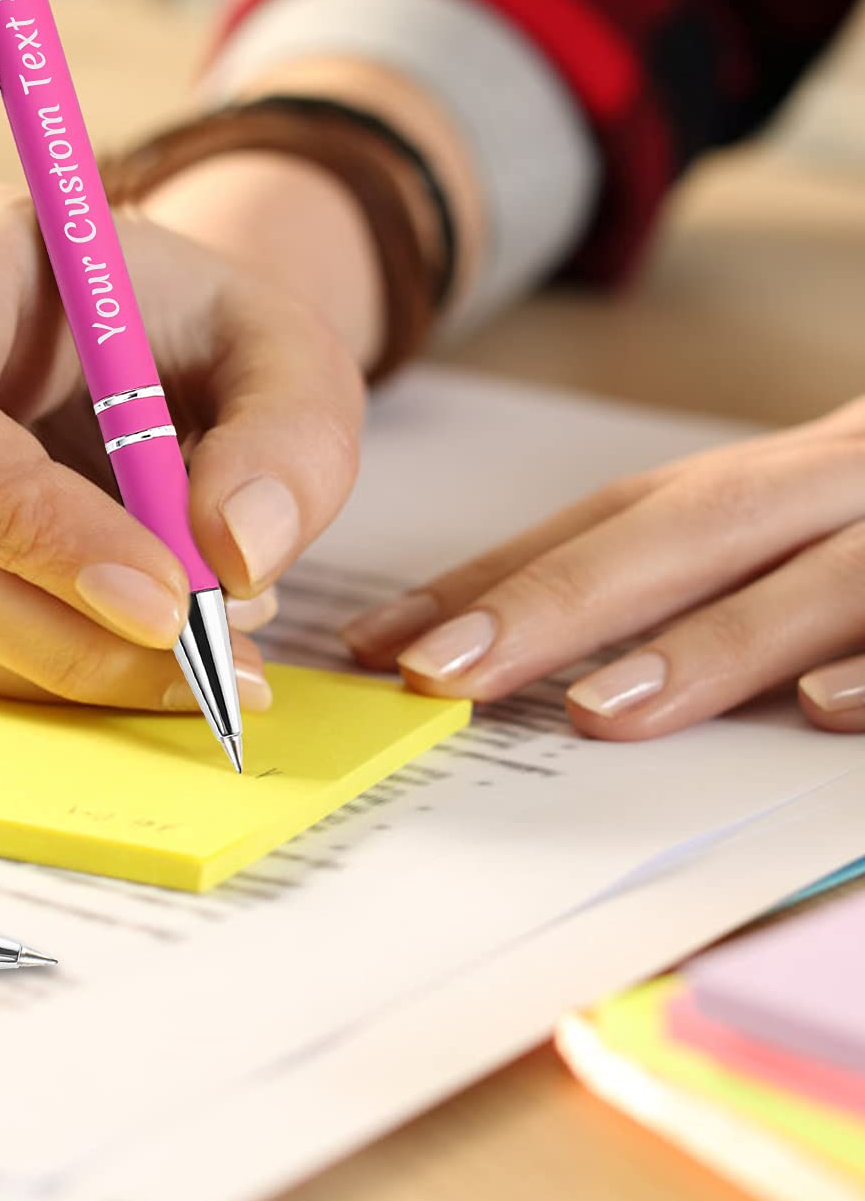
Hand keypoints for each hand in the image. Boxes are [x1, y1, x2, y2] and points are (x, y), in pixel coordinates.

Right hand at [0, 176, 368, 711]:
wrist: (160, 346)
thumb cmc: (213, 330)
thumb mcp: (291, 350)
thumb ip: (290, 437)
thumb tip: (231, 556)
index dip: (15, 512)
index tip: (165, 598)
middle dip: (68, 628)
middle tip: (213, 654)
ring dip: (78, 662)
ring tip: (211, 637)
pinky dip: (61, 671)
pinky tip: (151, 643)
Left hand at [341, 399, 864, 737]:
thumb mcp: (791, 526)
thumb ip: (691, 578)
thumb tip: (549, 663)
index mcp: (771, 483)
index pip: (608, 523)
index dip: (494, 575)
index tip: (381, 641)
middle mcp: (838, 487)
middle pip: (684, 533)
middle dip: (556, 599)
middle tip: (439, 669)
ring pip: (818, 581)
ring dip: (707, 645)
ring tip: (597, 707)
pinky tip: (824, 717)